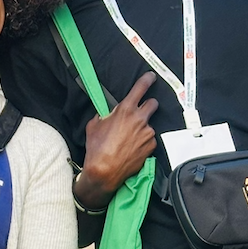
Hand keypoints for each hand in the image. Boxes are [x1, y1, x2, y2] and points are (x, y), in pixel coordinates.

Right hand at [78, 71, 158, 208]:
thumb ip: (104, 115)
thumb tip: (106, 115)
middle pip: (153, 103)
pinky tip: (133, 148)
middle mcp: (140, 119)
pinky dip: (144, 142)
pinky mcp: (151, 146)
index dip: (147, 80)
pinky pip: (150, 140)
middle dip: (149, 105)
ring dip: (143, 128)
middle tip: (142, 111)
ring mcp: (147, 133)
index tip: (151, 77)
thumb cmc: (97, 148)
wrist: (105, 171)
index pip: (141, 87)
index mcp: (126, 110)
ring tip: (131, 139)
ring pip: (149, 124)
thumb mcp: (94, 126)